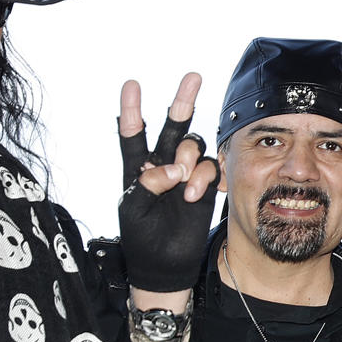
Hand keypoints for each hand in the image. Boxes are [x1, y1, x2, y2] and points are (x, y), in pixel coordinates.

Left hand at [119, 74, 219, 296]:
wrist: (164, 264)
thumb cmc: (141, 237)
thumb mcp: (133, 207)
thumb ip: (148, 182)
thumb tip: (173, 169)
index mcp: (137, 168)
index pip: (132, 133)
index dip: (131, 109)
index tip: (132, 85)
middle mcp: (162, 165)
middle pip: (172, 126)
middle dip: (183, 101)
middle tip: (194, 77)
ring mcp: (185, 175)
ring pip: (193, 148)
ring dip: (190, 163)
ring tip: (185, 190)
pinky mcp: (204, 187)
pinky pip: (211, 169)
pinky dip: (206, 179)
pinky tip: (200, 194)